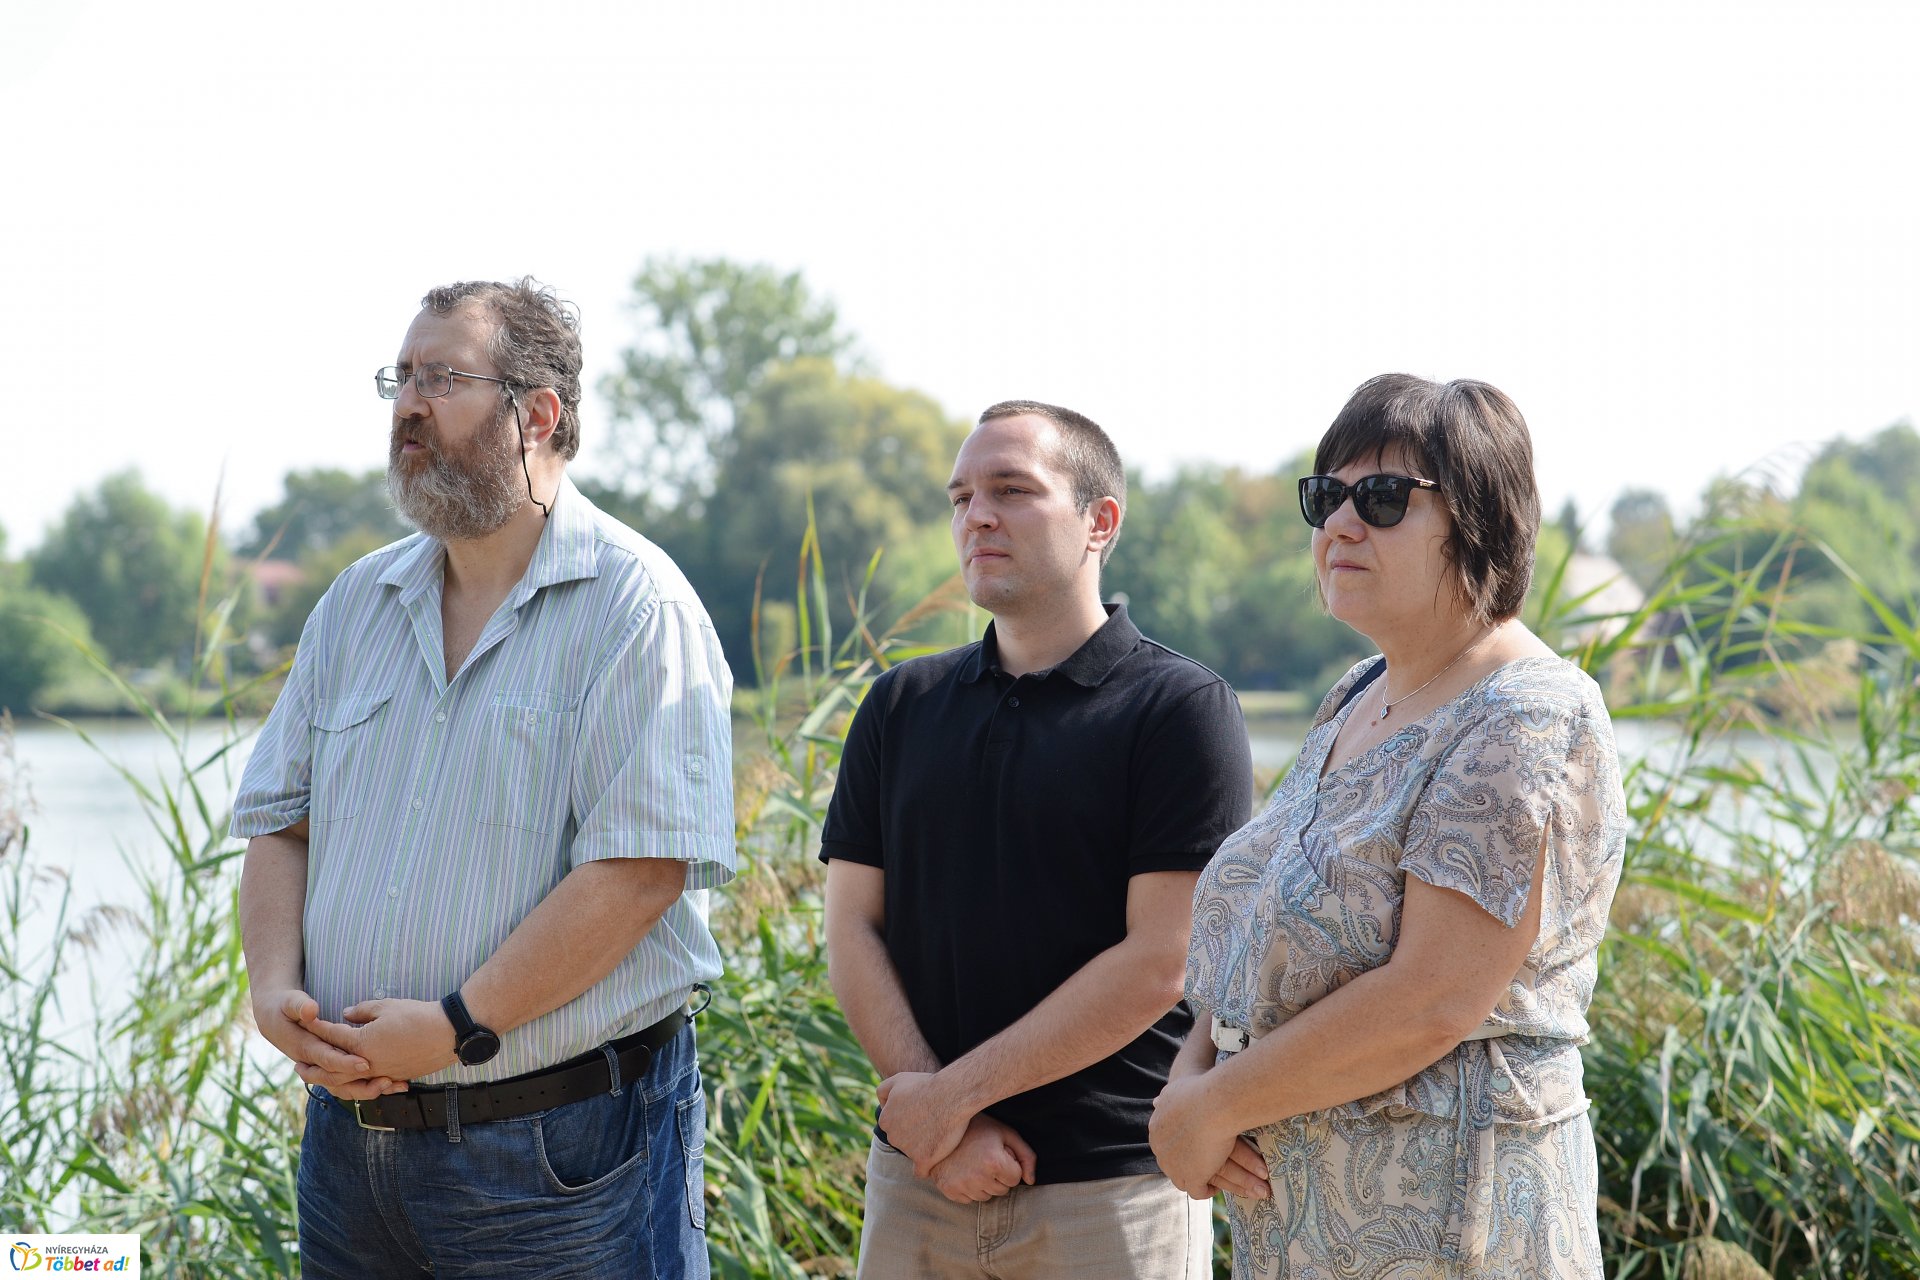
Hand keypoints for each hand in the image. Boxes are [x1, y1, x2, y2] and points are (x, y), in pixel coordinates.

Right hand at [252, 988, 394, 1092]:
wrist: (274, 1019)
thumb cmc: (284, 1007)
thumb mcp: (289, 1002)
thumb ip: (299, 1006)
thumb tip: (311, 1011)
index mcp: (304, 1048)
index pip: (327, 1059)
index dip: (345, 1062)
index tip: (366, 1063)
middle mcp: (313, 1063)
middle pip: (338, 1080)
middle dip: (363, 1083)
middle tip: (388, 1080)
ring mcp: (321, 1068)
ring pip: (345, 1087)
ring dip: (369, 1089)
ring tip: (394, 1084)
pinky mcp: (330, 1068)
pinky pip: (349, 1083)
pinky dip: (368, 1086)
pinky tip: (392, 1083)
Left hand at [310, 997, 457, 1094]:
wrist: (448, 1033)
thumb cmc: (417, 1016)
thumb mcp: (387, 1006)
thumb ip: (362, 1011)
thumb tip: (346, 1015)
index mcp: (362, 1043)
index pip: (332, 1036)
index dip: (317, 1028)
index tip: (304, 1023)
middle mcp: (367, 1063)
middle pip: (331, 1069)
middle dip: (313, 1066)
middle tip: (296, 1066)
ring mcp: (381, 1074)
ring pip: (347, 1084)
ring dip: (329, 1082)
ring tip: (318, 1081)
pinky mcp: (394, 1078)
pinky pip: (367, 1087)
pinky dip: (353, 1087)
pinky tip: (348, 1085)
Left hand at [875, 1071, 971, 1175]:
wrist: (950, 1095)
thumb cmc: (927, 1085)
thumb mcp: (898, 1079)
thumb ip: (883, 1091)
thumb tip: (882, 1106)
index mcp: (885, 1120)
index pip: (894, 1127)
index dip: (908, 1122)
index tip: (922, 1117)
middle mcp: (892, 1137)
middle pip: (902, 1142)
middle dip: (914, 1136)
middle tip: (933, 1125)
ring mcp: (907, 1150)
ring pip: (913, 1154)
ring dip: (924, 1149)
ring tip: (940, 1135)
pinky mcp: (924, 1159)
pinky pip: (921, 1171)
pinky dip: (927, 1167)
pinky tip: (936, 1158)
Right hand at [929, 1115, 1036, 1203]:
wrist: (943, 1124)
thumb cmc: (979, 1127)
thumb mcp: (1006, 1133)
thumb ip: (1026, 1156)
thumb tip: (1031, 1181)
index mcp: (994, 1162)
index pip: (1015, 1179)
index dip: (1009, 1165)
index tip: (998, 1152)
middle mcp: (977, 1177)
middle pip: (1002, 1190)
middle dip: (998, 1176)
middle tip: (985, 1156)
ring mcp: (961, 1185)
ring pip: (986, 1197)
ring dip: (984, 1184)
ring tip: (974, 1163)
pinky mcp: (948, 1190)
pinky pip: (968, 1200)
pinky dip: (968, 1188)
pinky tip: (963, 1170)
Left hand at [1150, 1073, 1261, 1199]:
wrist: (1212, 1105)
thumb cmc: (1198, 1091)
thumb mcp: (1173, 1092)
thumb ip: (1164, 1100)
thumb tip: (1155, 1102)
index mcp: (1156, 1130)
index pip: (1165, 1145)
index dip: (1179, 1147)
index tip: (1192, 1147)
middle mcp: (1160, 1150)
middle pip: (1171, 1164)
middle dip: (1184, 1165)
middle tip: (1199, 1166)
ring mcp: (1174, 1167)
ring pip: (1182, 1180)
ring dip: (1196, 1180)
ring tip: (1208, 1180)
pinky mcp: (1192, 1178)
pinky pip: (1197, 1192)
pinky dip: (1206, 1191)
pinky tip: (1214, 1187)